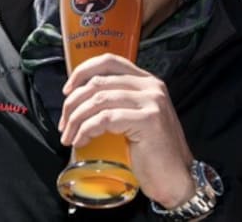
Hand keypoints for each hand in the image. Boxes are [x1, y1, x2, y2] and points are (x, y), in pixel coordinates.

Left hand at [57, 53, 195, 207]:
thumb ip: (117, 103)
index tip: (67, 91)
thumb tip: (78, 100)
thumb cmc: (152, 153)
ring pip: (98, 100)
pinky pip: (105, 119)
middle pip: (98, 82)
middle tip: (64, 124)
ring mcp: (151, 102)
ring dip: (76, 119)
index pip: (109, 61)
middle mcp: (151, 87)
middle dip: (73, 103)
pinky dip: (86, 130)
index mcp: (147, 82)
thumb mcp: (135, 119)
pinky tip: (81, 141)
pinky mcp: (148, 121)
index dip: (82, 71)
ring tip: (69, 137)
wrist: (177, 180)